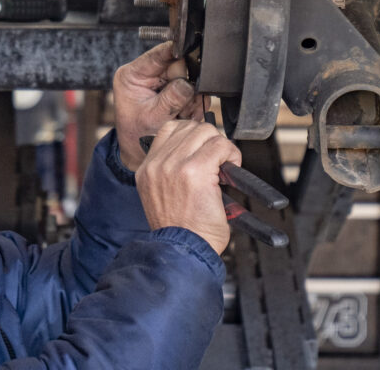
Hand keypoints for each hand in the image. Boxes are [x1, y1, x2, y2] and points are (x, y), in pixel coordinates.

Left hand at [112, 42, 209, 170]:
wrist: (140, 152)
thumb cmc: (137, 135)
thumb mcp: (152, 118)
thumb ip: (171, 99)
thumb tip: (189, 84)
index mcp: (133, 74)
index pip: (158, 54)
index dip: (176, 50)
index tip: (190, 48)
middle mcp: (148, 74)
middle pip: (179, 66)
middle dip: (186, 86)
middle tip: (183, 107)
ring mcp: (163, 82)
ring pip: (190, 78)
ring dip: (190, 98)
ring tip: (181, 115)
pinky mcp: (175, 90)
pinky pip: (194, 90)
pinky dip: (194, 104)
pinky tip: (184, 115)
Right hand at [136, 120, 241, 254]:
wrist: (182, 251)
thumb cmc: (179, 230)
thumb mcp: (160, 196)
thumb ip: (169, 171)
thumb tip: (194, 151)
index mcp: (147, 169)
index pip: (170, 128)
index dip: (192, 135)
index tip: (203, 149)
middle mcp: (157, 164)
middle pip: (191, 127)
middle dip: (209, 140)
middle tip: (217, 160)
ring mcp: (174, 165)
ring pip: (207, 132)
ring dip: (221, 147)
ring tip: (224, 166)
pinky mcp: (195, 170)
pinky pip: (220, 146)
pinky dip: (232, 155)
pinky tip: (232, 169)